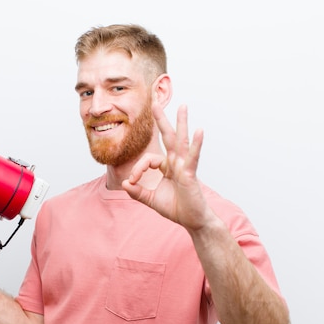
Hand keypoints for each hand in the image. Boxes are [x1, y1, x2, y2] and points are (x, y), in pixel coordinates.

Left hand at [122, 104, 214, 230]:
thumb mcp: (151, 200)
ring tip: (183, 106)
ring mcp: (184, 166)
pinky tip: (199, 130)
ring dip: (181, 123)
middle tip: (155, 102)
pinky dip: (196, 144)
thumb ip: (137, 192)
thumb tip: (125, 182)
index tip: (132, 181)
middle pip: (168, 137)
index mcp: (167, 167)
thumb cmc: (177, 208)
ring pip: (181, 141)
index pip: (148, 160)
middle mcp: (176, 163)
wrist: (192, 221)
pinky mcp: (190, 174)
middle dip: (161, 120)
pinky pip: (192, 157)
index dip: (138, 169)